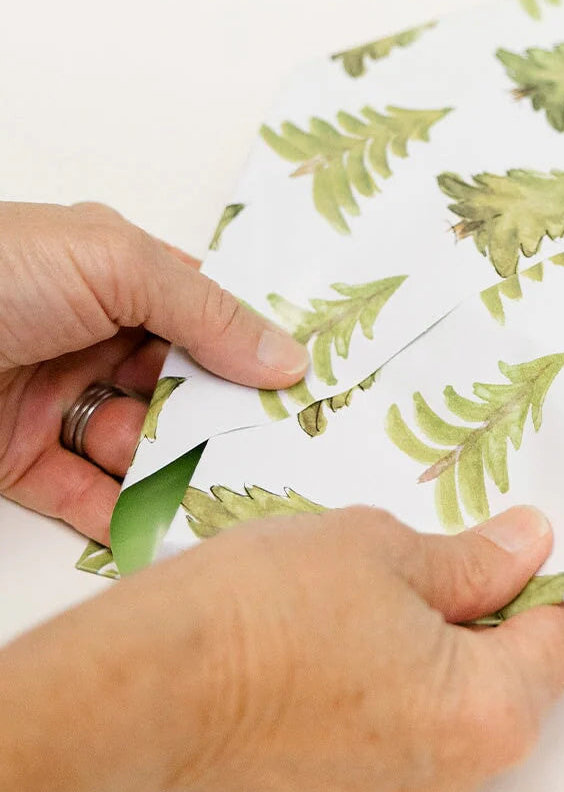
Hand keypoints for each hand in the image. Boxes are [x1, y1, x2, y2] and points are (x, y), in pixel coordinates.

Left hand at [0, 201, 309, 540]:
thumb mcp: (115, 263)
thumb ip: (210, 313)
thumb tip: (290, 358)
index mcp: (114, 275)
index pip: (205, 316)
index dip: (253, 349)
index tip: (305, 387)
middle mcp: (88, 335)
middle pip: (181, 386)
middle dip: (224, 419)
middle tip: (276, 452)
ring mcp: (54, 399)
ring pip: (141, 445)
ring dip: (179, 470)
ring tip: (225, 494)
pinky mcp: (15, 460)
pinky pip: (84, 494)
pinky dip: (124, 514)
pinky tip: (164, 528)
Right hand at [0, 505, 563, 791]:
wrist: (154, 681)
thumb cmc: (267, 612)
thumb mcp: (392, 551)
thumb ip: (477, 559)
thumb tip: (528, 546)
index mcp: (490, 715)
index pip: (557, 637)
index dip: (533, 580)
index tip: (498, 547)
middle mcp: (458, 776)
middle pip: (512, 679)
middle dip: (483, 618)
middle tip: (426, 565)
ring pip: (457, 707)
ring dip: (437, 652)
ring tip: (374, 601)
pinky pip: (407, 734)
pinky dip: (396, 688)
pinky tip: (344, 642)